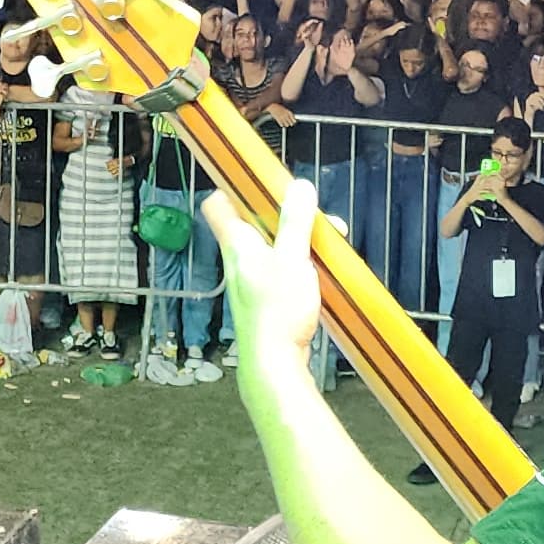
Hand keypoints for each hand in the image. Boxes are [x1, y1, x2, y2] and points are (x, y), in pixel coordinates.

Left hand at [204, 174, 325, 373]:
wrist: (274, 362)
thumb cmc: (277, 312)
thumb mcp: (292, 258)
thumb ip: (295, 222)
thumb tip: (299, 187)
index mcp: (237, 243)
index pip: (217, 204)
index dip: (233, 187)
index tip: (259, 181)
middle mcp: (239, 260)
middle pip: (253, 222)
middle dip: (285, 215)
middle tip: (314, 219)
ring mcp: (252, 280)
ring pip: (271, 246)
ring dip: (298, 241)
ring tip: (325, 246)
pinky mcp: (267, 299)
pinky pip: (281, 269)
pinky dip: (300, 264)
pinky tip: (320, 273)